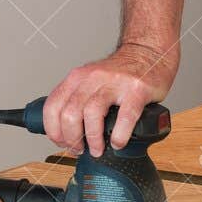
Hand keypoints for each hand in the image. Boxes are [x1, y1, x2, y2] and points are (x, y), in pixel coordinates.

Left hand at [43, 42, 177, 157]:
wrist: (148, 53)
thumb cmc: (120, 73)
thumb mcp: (90, 81)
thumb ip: (78, 100)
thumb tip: (67, 134)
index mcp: (77, 78)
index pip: (53, 106)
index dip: (53, 131)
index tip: (62, 143)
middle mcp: (92, 78)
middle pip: (70, 113)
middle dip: (72, 138)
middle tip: (80, 149)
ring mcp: (115, 83)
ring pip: (92, 113)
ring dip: (93, 138)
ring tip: (98, 149)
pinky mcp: (136, 90)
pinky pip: (125, 116)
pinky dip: (119, 135)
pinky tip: (118, 142)